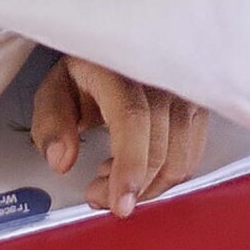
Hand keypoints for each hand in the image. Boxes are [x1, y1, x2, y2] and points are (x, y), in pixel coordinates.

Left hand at [30, 56, 209, 217]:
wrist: (121, 47)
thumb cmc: (90, 70)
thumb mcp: (56, 90)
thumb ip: (52, 123)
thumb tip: (61, 159)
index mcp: (121, 70)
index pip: (133, 119)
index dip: (129, 165)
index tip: (120, 203)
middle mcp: (161, 76)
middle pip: (158, 149)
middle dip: (128, 187)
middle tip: (97, 194)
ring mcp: (184, 91)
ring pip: (179, 159)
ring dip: (146, 184)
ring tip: (114, 176)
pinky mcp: (198, 107)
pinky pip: (190, 157)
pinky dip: (164, 175)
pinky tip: (139, 166)